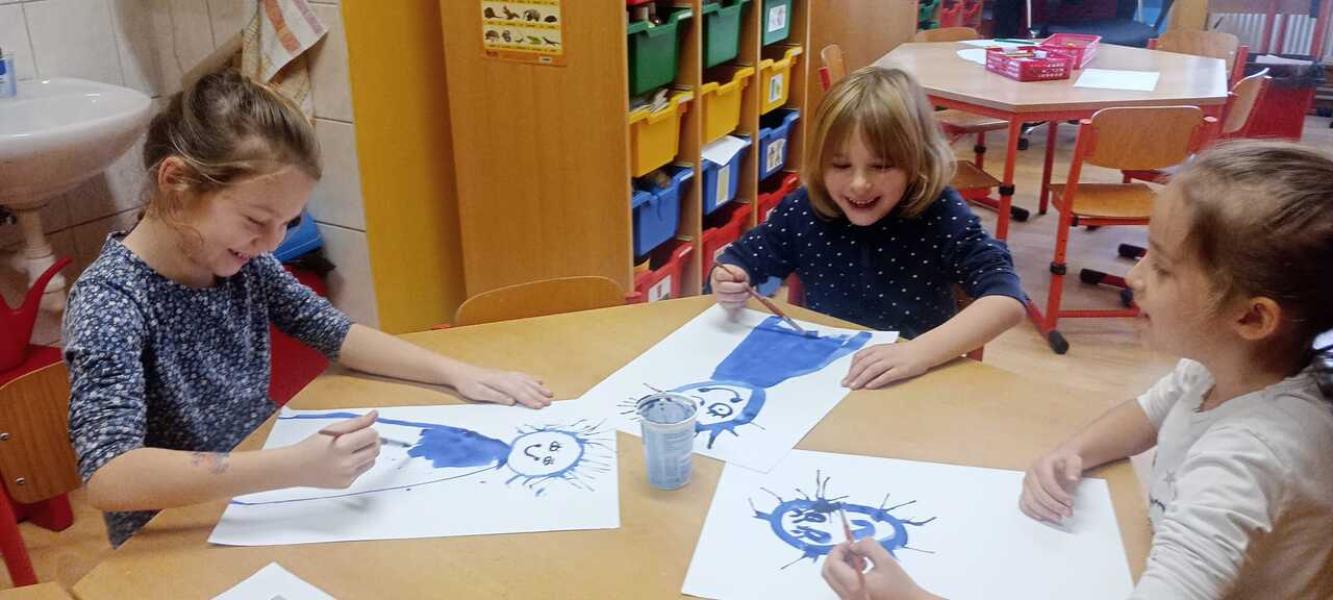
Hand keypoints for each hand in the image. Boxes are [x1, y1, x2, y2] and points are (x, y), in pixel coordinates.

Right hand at [288, 411, 381, 487]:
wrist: (296, 467)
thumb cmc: (312, 446)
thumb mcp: (333, 429)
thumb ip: (357, 423)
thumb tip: (374, 415)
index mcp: (342, 446)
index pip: (372, 435)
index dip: (368, 430)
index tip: (361, 431)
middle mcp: (346, 463)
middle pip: (376, 449)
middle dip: (371, 441)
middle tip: (358, 439)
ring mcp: (347, 476)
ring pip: (372, 460)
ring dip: (366, 453)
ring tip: (349, 450)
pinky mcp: (347, 484)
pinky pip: (362, 471)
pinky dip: (358, 464)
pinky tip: (343, 461)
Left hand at [455, 366, 552, 407]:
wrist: (460, 372)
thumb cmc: (468, 385)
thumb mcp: (478, 393)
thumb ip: (496, 397)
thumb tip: (512, 401)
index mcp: (500, 383)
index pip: (518, 392)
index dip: (530, 400)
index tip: (540, 406)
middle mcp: (506, 377)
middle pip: (525, 386)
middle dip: (538, 395)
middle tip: (550, 402)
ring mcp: (506, 374)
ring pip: (526, 381)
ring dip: (538, 387)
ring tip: (549, 393)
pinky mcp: (505, 374)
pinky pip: (522, 376)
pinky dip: (532, 379)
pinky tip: (539, 381)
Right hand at [711, 263, 750, 311]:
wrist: (734, 285)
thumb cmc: (735, 277)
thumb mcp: (738, 271)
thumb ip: (738, 273)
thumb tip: (739, 277)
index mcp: (718, 274)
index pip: (721, 275)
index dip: (730, 276)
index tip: (739, 277)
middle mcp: (716, 285)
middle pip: (723, 287)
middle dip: (738, 287)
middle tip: (746, 285)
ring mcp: (718, 295)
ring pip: (728, 297)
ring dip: (740, 296)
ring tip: (747, 293)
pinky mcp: (723, 303)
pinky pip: (730, 305)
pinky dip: (739, 303)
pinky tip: (744, 299)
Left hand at [823, 539, 937, 599]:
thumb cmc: (901, 587)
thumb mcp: (886, 560)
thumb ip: (867, 546)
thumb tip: (853, 545)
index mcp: (854, 586)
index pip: (832, 564)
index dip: (838, 549)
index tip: (850, 543)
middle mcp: (847, 596)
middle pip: (827, 572)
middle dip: (836, 556)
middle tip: (851, 549)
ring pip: (833, 579)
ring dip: (841, 565)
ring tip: (862, 560)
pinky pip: (840, 585)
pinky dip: (846, 574)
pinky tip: (863, 570)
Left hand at [842, 342, 930, 388]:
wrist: (922, 350)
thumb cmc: (902, 352)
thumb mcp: (885, 350)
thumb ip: (873, 356)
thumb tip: (859, 367)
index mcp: (877, 349)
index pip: (860, 356)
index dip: (851, 367)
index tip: (846, 376)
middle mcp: (883, 354)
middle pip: (864, 364)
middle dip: (853, 375)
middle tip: (845, 384)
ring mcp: (892, 362)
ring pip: (872, 370)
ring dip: (861, 379)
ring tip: (854, 387)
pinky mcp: (900, 370)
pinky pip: (886, 376)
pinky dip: (877, 381)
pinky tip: (869, 387)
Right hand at [1020, 447, 1082, 522]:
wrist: (1059, 459)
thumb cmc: (1066, 461)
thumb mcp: (1074, 460)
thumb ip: (1074, 467)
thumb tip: (1072, 479)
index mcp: (1041, 464)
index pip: (1047, 482)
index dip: (1058, 494)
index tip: (1070, 502)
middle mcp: (1030, 474)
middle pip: (1038, 494)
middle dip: (1054, 506)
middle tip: (1068, 513)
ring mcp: (1026, 483)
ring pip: (1030, 501)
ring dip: (1044, 512)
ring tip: (1058, 517)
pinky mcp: (1025, 491)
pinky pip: (1023, 504)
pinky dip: (1032, 512)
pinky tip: (1043, 517)